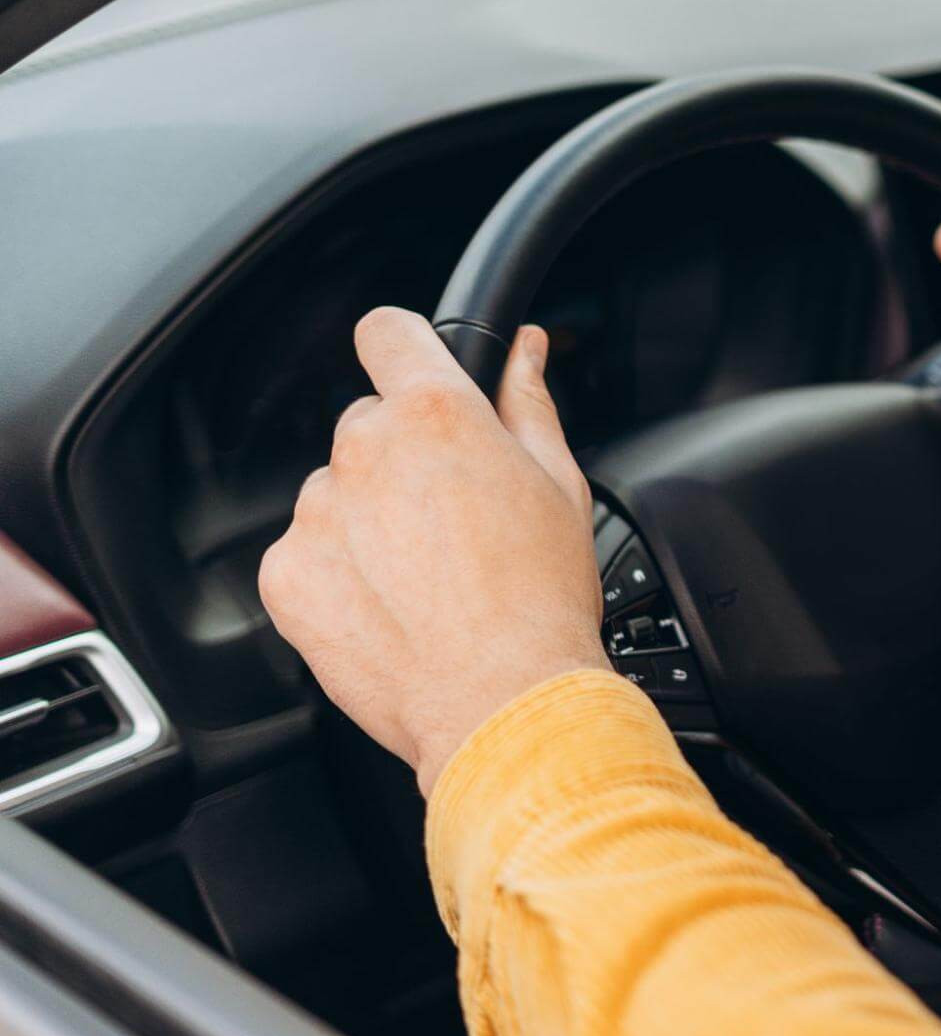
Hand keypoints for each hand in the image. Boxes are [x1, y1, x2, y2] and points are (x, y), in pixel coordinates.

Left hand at [260, 308, 609, 793]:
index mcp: (437, 415)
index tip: (413, 371)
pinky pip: (308, 551)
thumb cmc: (541, 600)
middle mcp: (366, 450)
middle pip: (369, 424)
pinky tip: (393, 608)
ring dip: (369, 519)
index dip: (404, 348)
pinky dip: (340, 573)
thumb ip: (528, 403)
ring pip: (337, 492)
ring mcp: (318, 513)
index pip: (387, 332)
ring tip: (426, 578)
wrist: (501, 703)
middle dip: (403, 458)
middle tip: (453, 518)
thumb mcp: (560, 485)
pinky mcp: (287, 573)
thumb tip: (524, 349)